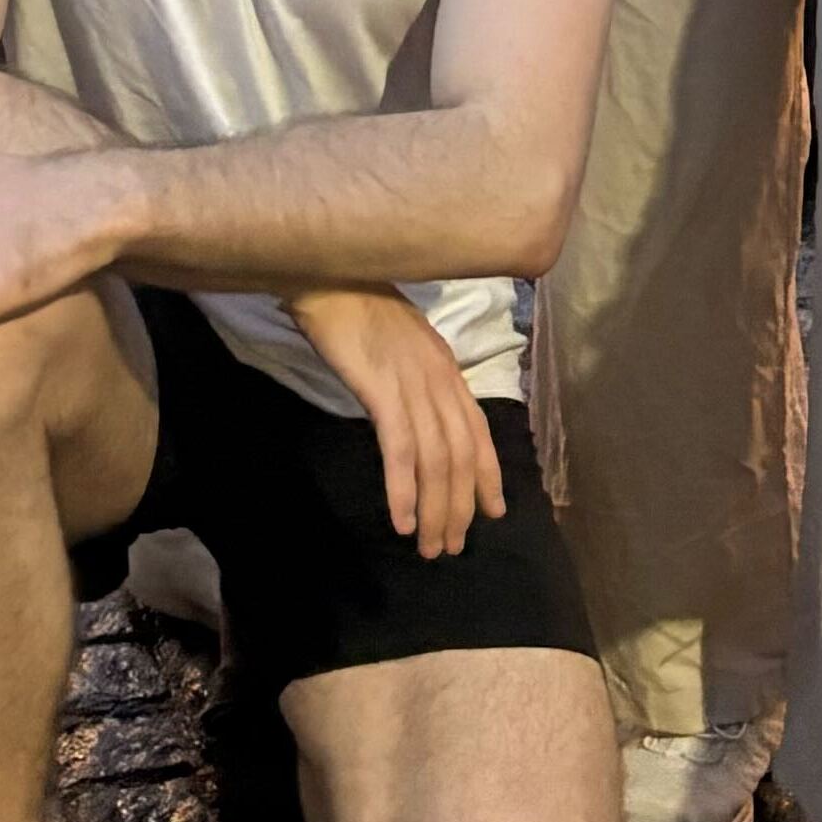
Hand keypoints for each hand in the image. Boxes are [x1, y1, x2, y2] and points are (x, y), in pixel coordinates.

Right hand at [285, 284, 504, 554]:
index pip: (477, 431)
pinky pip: (400, 449)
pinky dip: (404, 489)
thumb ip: (417, 378)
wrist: (330, 274)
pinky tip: (401, 519)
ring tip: (428, 547)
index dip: (487, 475)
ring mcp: (414, 384)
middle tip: (449, 547)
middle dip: (459, 506)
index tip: (491, 512)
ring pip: (436, 460)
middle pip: (461, 455)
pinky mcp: (383, 390)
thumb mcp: (402, 344)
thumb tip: (418, 417)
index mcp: (446, 368)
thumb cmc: (357, 307)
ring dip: (434, 509)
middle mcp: (440, 379)